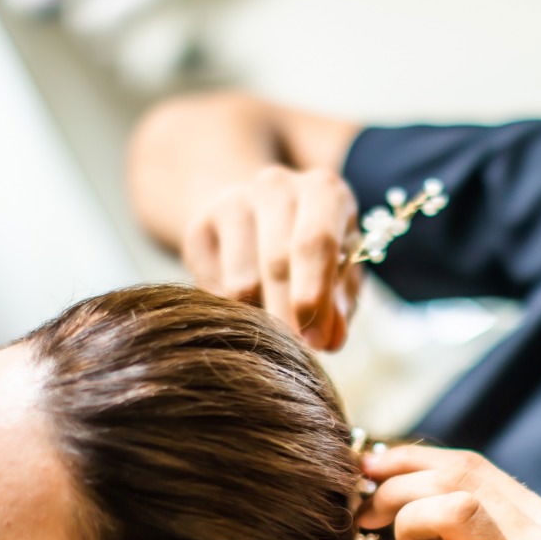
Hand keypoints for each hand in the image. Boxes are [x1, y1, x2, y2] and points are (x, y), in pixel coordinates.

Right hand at [181, 165, 364, 350]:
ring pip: (241, 282)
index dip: (315, 296)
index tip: (316, 341)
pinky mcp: (199, 227)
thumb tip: (331, 339)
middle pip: (276, 262)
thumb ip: (341, 302)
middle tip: (295, 353)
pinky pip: (212, 288)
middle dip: (287, 318)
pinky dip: (231, 313)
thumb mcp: (341, 270)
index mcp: (324, 190)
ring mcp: (232, 202)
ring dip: (259, 321)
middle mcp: (276, 186)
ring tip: (274, 338)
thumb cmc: (315, 251)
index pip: (316, 242)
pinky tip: (247, 314)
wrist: (258, 215)